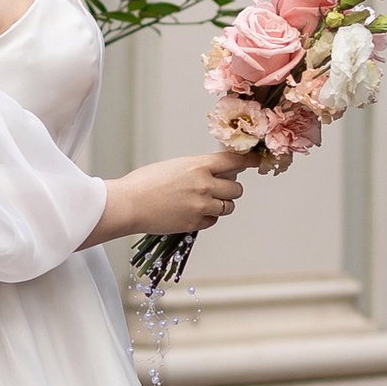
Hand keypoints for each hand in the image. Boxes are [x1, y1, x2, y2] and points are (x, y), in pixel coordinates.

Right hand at [104, 150, 247, 240]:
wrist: (128, 204)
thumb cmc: (144, 183)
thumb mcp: (175, 166)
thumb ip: (197, 169)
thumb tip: (213, 173)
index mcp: (198, 166)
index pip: (234, 161)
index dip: (249, 161)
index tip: (257, 161)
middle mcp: (204, 185)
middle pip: (236, 189)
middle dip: (231, 189)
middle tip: (221, 188)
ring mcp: (201, 206)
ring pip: (228, 207)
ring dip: (222, 204)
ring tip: (205, 202)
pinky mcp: (194, 224)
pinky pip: (213, 221)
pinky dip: (208, 218)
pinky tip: (193, 213)